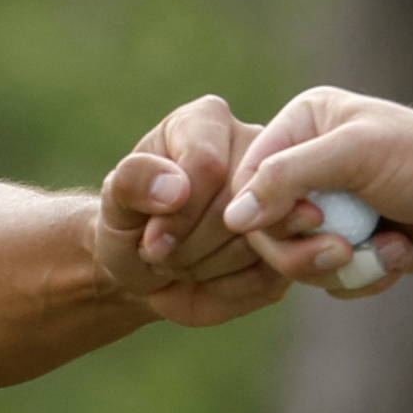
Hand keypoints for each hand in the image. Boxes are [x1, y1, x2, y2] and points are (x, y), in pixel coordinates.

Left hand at [93, 93, 286, 328]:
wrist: (150, 267)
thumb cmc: (132, 223)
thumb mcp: (114, 204)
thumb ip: (131, 182)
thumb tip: (175, 188)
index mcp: (208, 121)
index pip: (207, 165)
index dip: (179, 216)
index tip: (152, 242)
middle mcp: (256, 145)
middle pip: (236, 207)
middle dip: (192, 247)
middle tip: (165, 256)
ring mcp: (285, 193)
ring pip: (257, 243)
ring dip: (209, 269)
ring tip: (186, 263)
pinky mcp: (298, 240)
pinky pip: (271, 276)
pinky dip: (231, 291)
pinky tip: (211, 280)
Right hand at [222, 88, 412, 295]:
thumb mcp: (355, 156)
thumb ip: (288, 178)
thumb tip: (233, 217)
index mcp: (305, 123)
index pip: (248, 177)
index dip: (269, 211)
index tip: (313, 219)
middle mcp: (311, 163)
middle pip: (266, 227)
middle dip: (306, 249)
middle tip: (344, 249)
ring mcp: (331, 206)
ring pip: (296, 260)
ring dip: (342, 265)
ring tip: (388, 249)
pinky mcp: (350, 244)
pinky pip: (328, 277)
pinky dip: (363, 275)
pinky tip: (399, 254)